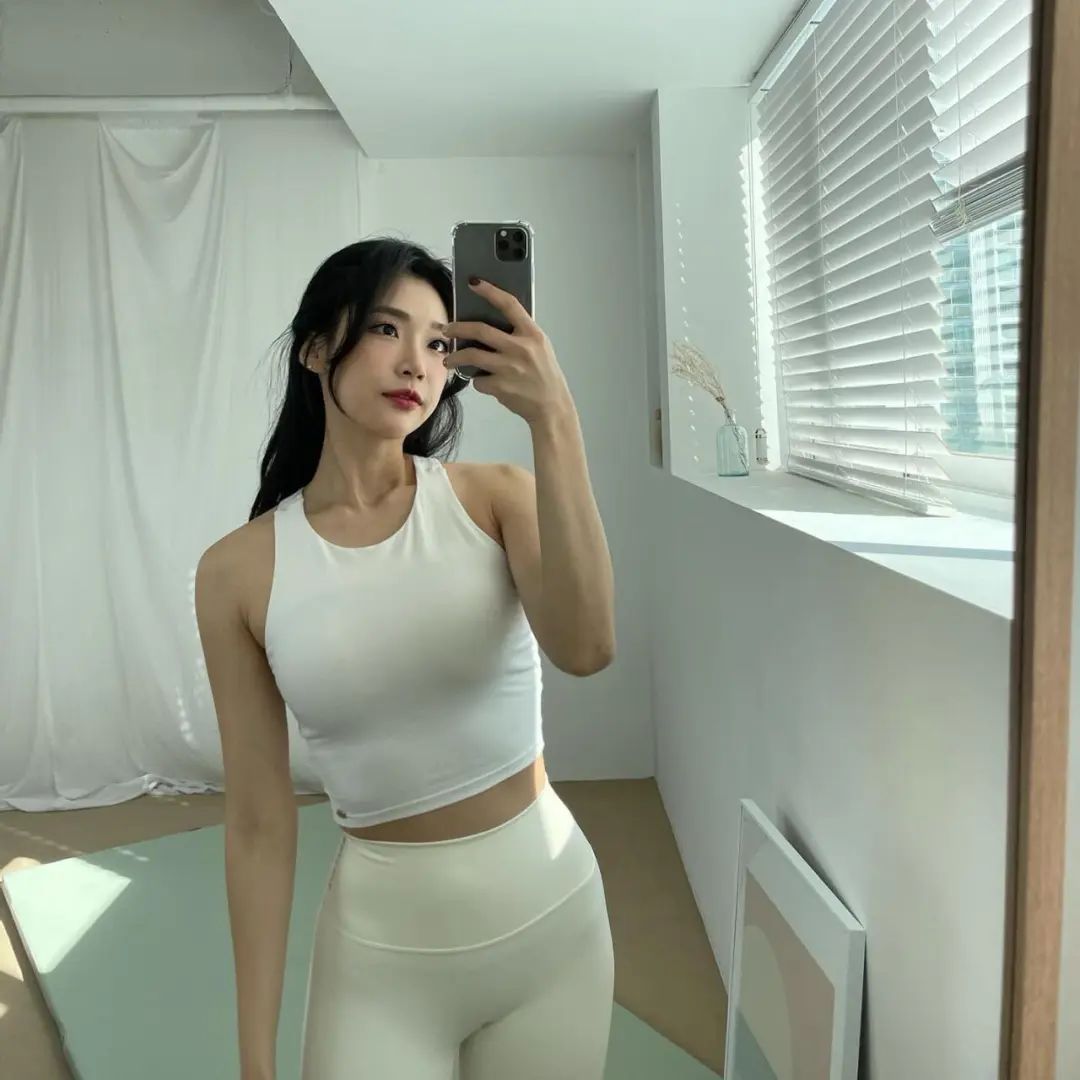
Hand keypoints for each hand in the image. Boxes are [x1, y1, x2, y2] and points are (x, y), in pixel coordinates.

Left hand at [443, 279, 575, 425]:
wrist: (552, 406)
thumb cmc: (545, 375)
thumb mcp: (541, 348)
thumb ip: (521, 334)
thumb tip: (493, 323)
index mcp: (532, 334)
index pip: (509, 304)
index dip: (490, 291)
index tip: (473, 282)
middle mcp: (520, 348)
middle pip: (480, 330)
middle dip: (457, 328)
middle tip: (447, 330)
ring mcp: (509, 367)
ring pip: (471, 355)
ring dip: (455, 357)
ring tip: (450, 360)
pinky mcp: (500, 386)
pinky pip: (478, 379)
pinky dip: (477, 380)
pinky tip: (482, 382)